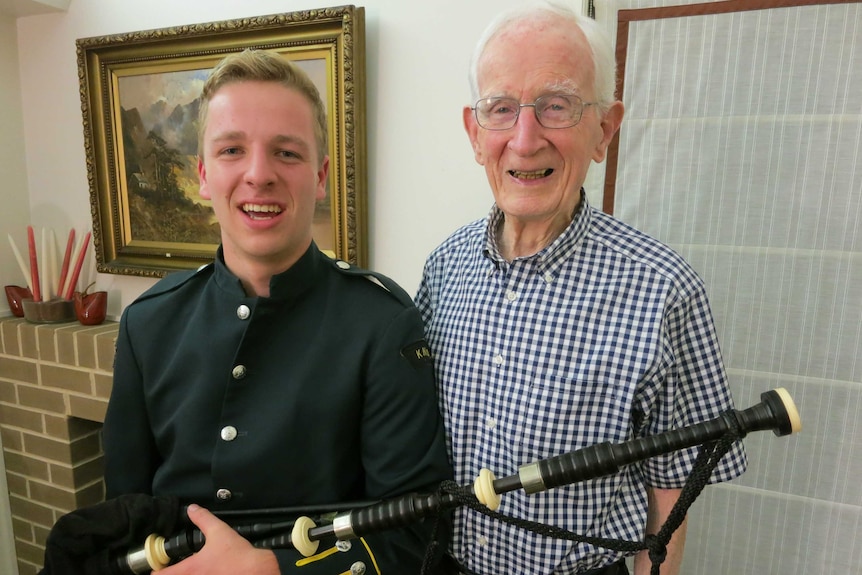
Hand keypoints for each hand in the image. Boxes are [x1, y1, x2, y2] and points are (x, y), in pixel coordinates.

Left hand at [157, 504, 279, 574]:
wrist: (256, 572)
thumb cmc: (238, 556)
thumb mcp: (219, 531)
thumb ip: (203, 519)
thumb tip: (193, 509)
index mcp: (190, 569)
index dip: (156, 570)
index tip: (157, 567)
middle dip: (172, 573)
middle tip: (173, 568)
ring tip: (194, 570)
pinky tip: (209, 572)